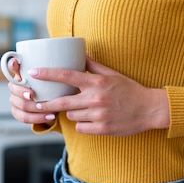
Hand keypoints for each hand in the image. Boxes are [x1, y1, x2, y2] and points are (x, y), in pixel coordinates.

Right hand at [6, 58, 57, 125]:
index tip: (16, 64)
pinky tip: (49, 117)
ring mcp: (14, 99)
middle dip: (21, 91)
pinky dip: (37, 118)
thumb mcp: (54, 76)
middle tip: (32, 95)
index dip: (12, 65)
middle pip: (13, 88)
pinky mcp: (18, 112)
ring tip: (49, 109)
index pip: (12, 65)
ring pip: (20, 104)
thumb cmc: (51, 86)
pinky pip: (24, 117)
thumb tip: (69, 55)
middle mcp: (15, 85)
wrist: (50, 102)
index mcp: (21, 73)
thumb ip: (56, 68)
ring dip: (33, 107)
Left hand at [10, 57, 170, 135]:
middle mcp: (95, 98)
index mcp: (96, 82)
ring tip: (83, 109)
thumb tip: (79, 53)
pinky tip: (91, 120)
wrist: (149, 109)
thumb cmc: (129, 89)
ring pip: (71, 116)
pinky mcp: (102, 129)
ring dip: (72, 113)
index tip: (33, 72)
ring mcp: (98, 115)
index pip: (66, 75)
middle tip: (38, 103)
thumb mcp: (111, 74)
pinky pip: (81, 128)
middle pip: (62, 102)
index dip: (47, 74)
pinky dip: (82, 125)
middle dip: (47, 104)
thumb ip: (93, 65)